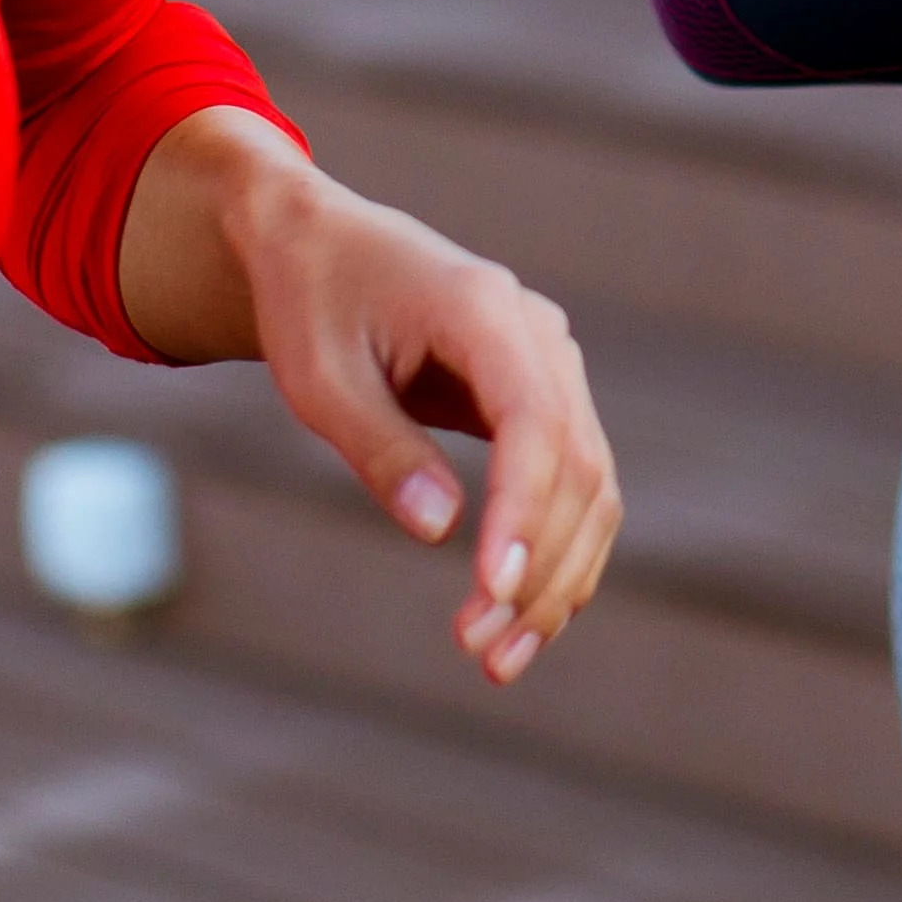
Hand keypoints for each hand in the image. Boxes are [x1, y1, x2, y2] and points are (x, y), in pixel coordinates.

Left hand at [127, 109, 620, 685]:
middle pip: (578, 464)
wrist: (319, 243)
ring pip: (592, 484)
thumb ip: (380, 448)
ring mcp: (551, 364)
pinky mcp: (543, 398)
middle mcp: (540, 334)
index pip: (535, 423)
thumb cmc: (310, 303)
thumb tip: (442, 531)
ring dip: (559, 576)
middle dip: (541, 567)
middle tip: (482, 652)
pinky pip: (572, 482)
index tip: (491, 590)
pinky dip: (557, 551)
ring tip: (500, 658)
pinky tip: (522, 615)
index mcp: (485, 310)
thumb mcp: (318, 377)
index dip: (523, 513)